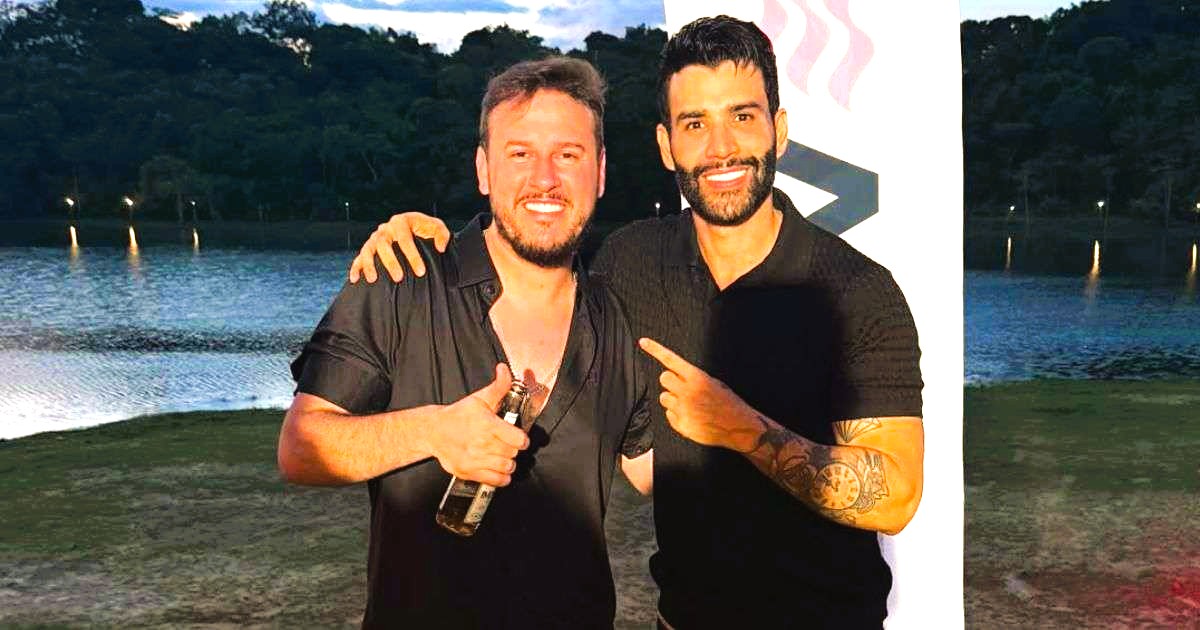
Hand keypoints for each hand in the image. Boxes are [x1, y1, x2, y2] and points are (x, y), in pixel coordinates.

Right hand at [348, 211, 451, 283]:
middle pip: (383, 244)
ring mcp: (374, 238)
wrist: (413, 230)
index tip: (421, 272)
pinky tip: (355, 280)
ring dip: (369, 264)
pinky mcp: (368, 248)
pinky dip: (355, 268)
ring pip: (368, 249)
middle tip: (398, 278)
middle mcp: (385, 228)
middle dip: (390, 262)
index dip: (412, 255)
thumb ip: (442, 234)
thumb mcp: (436, 228)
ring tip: (373, 279)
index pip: (405, 238)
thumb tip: (440, 247)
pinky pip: (359, 257)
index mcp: (401, 221)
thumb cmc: (425, 229)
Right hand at [426, 364, 529, 485]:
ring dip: (508, 463)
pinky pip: (495, 481)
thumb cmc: (458, 414)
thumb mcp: (479, 398)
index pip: (518, 439)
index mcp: (487, 424)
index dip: (522, 439)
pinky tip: (498, 469)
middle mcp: (482, 443)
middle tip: (507, 445)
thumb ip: (498, 386)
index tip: (519, 438)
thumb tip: (505, 369)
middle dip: (513, 449)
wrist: (433, 431)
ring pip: (506, 467)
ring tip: (503, 456)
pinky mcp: (468, 471)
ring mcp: (474, 459)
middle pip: (513, 453)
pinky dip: (501, 478)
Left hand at [638, 337, 761, 452]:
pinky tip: (693, 417)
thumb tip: (676, 377)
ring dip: (673, 399)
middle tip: (682, 387)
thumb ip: (693, 378)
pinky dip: (677, 415)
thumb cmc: (728, 402)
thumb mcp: (714, 383)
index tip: (642, 342)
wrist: (739, 426)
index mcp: (697, 378)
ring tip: (690, 405)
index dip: (655, 349)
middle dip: (670, 381)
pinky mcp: (682, 426)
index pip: (671, 360)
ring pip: (664, 398)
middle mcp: (688, 393)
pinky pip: (669, 415)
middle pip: (663, 378)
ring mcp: (684, 410)